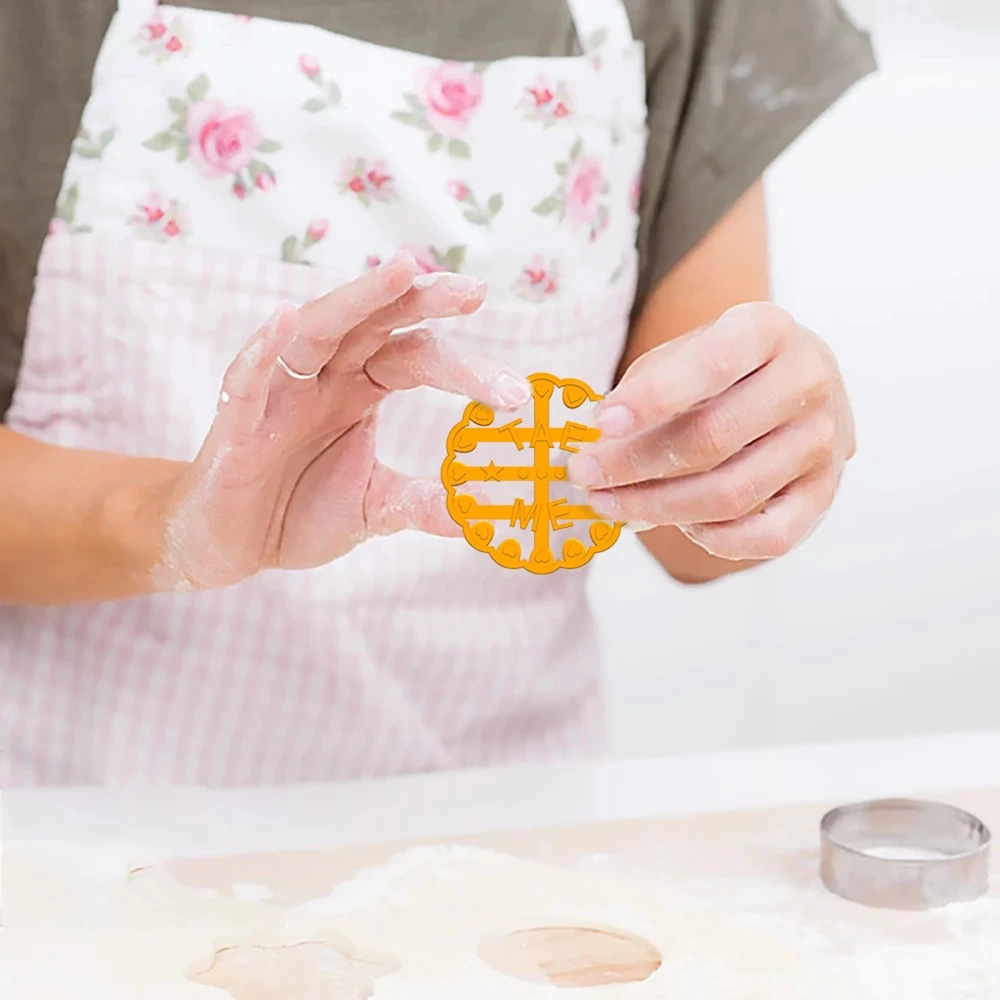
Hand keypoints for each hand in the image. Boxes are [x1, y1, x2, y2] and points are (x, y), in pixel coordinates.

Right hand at [148, 253, 530, 590]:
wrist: (231, 547)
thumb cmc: (298, 513)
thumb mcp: (371, 511)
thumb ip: (417, 504)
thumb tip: (481, 513)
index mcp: (359, 390)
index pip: (416, 358)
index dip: (464, 369)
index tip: (515, 393)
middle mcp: (323, 379)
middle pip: (374, 324)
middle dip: (420, 300)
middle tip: (474, 292)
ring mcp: (279, 393)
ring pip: (318, 330)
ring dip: (358, 298)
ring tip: (403, 269)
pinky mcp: (235, 421)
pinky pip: (249, 378)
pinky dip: (266, 350)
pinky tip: (288, 321)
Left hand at [568, 303, 854, 560]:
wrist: (793, 381)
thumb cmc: (722, 369)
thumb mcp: (683, 352)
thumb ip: (644, 388)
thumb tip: (601, 444)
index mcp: (767, 331)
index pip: (712, 364)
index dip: (653, 398)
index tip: (602, 424)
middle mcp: (807, 382)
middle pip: (712, 439)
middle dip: (633, 464)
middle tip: (585, 475)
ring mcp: (824, 441)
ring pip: (733, 494)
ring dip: (657, 508)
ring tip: (610, 503)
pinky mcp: (825, 492)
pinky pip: (770, 537)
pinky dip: (716, 539)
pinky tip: (680, 524)